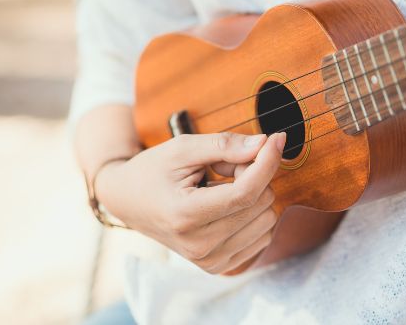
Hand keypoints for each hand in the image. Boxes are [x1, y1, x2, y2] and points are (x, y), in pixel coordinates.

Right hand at [95, 131, 285, 273]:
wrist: (128, 202)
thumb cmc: (154, 170)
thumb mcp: (183, 148)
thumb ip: (224, 145)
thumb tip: (265, 144)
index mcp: (185, 216)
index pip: (245, 193)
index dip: (267, 162)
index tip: (277, 139)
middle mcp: (198, 246)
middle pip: (260, 203)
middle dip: (252, 175)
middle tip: (223, 167)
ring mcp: (210, 260)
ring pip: (268, 218)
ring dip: (253, 195)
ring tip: (220, 187)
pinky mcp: (221, 265)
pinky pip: (264, 235)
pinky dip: (253, 214)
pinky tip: (226, 206)